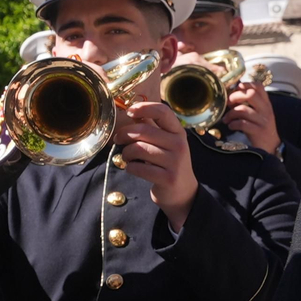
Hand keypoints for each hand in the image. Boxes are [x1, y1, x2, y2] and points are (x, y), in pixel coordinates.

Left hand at [115, 101, 197, 228]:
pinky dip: (129, 168)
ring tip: (127, 157)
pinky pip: (138, 168)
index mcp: (178, 132)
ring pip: (138, 148)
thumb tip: (132, 110)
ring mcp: (175, 162)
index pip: (163, 111)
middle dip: (124, 134)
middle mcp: (179, 144)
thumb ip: (150, 126)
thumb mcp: (164, 142)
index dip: (143, 108)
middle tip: (118, 139)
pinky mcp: (168, 178)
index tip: (129, 111)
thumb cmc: (168, 163)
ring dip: (126, 153)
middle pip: (144, 130)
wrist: (182, 191)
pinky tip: (132, 168)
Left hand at [222, 83, 282, 154]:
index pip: (258, 86)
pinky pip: (242, 123)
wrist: (271, 146)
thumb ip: (250, 103)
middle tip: (228, 104)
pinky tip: (231, 126)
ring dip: (230, 113)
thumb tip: (231, 94)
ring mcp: (263, 120)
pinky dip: (233, 124)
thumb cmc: (260, 127)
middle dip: (235, 97)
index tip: (235, 91)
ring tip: (226, 119)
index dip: (244, 85)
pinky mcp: (258, 131)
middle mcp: (266, 110)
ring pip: (243, 109)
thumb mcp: (259, 113)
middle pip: (250, 94)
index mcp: (266, 103)